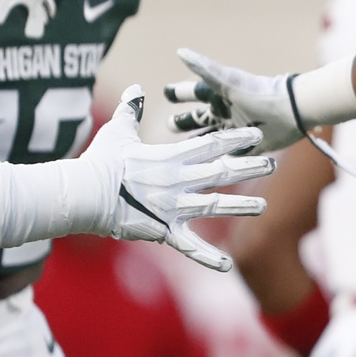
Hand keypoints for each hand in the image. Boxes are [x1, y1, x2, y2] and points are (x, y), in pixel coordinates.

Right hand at [84, 86, 273, 270]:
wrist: (84, 195)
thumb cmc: (98, 162)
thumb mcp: (116, 132)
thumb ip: (130, 111)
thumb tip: (137, 90)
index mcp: (169, 157)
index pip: (210, 145)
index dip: (235, 140)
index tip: (256, 136)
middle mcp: (177, 182)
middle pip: (220, 172)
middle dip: (248, 168)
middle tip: (271, 164)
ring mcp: (173, 208)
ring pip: (214, 206)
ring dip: (240, 206)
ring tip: (263, 206)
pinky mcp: (163, 231)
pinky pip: (189, 246)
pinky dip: (208, 257)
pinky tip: (228, 265)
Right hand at [164, 49, 305, 152]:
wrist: (292, 111)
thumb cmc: (259, 93)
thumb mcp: (227, 82)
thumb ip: (204, 68)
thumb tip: (180, 51)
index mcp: (218, 95)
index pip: (192, 92)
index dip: (177, 92)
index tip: (165, 92)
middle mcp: (225, 112)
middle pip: (197, 117)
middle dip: (182, 121)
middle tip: (168, 125)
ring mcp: (235, 130)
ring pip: (209, 138)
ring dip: (197, 144)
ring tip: (179, 153)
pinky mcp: (247, 147)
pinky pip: (228, 155)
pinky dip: (217, 160)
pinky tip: (204, 169)